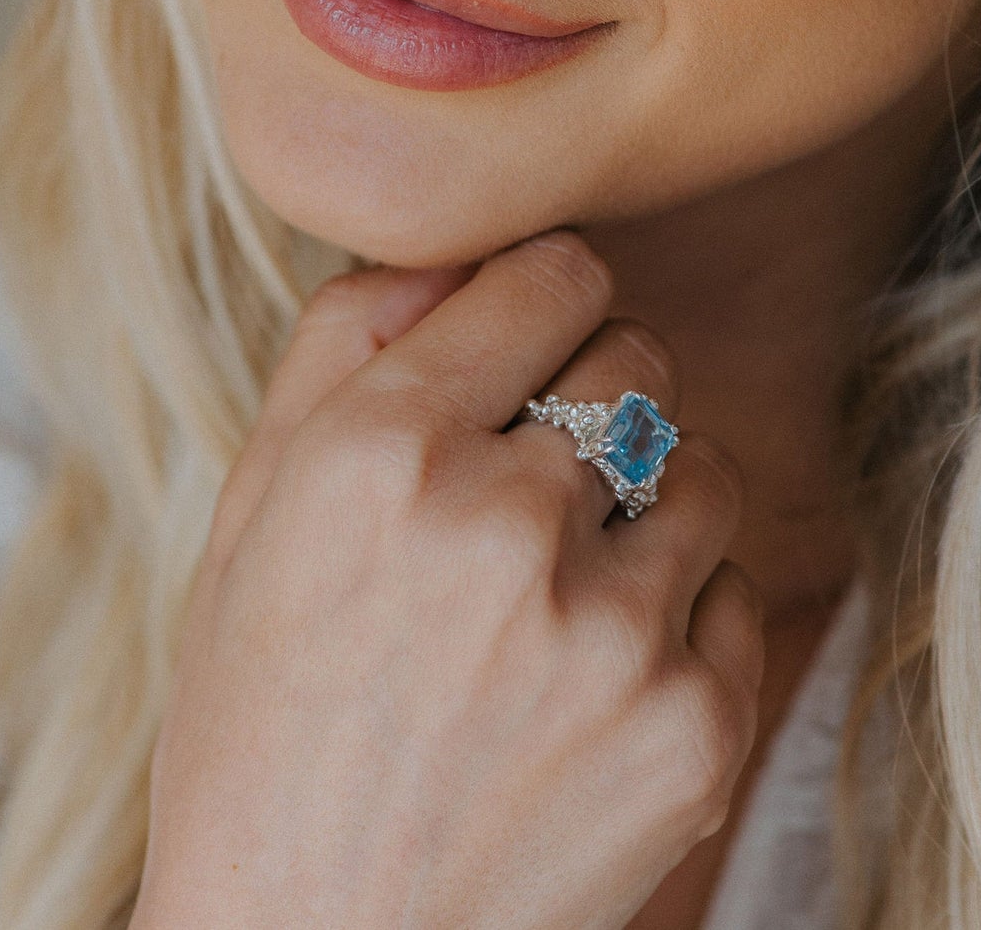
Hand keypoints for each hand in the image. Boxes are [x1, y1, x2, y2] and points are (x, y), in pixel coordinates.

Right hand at [130, 230, 763, 928]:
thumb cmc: (264, 728)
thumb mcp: (248, 523)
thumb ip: (338, 352)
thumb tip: (450, 252)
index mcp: (381, 454)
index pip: (553, 275)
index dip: (549, 295)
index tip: (539, 331)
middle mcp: (504, 525)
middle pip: (641, 357)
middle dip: (597, 392)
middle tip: (536, 476)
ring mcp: (613, 631)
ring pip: (704, 464)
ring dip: (647, 500)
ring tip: (566, 582)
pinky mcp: (694, 727)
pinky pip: (732, 588)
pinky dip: (679, 612)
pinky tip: (593, 675)